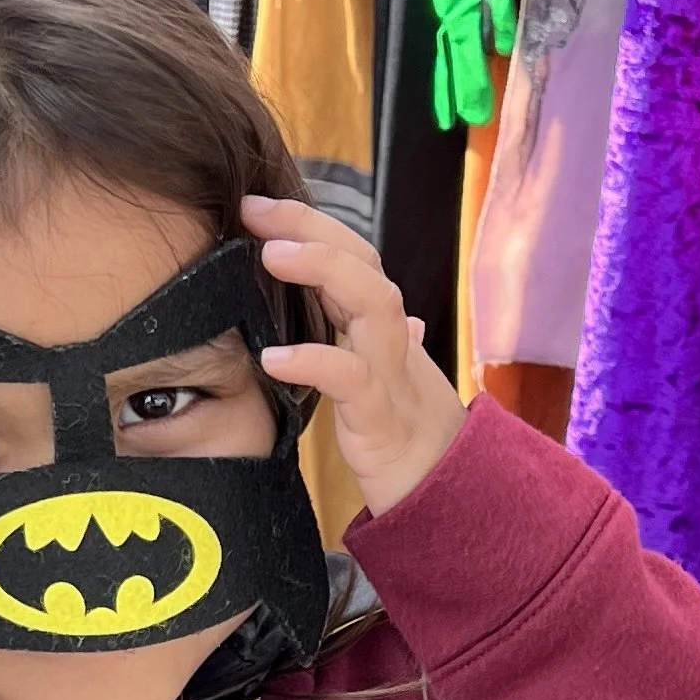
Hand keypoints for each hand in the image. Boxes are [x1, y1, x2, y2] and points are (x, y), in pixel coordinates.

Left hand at [244, 195, 467, 517]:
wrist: (444, 494)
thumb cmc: (404, 432)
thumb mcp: (380, 375)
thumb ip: (368, 338)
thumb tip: (394, 312)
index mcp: (382, 325)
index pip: (352, 253)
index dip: (309, 222)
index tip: (255, 205)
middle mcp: (391, 338)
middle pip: (364, 261)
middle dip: (312, 226)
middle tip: (255, 210)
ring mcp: (391, 375)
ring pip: (375, 304)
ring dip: (326, 270)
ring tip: (273, 257)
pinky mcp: (382, 420)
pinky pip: (353, 381)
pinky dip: (315, 362)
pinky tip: (275, 359)